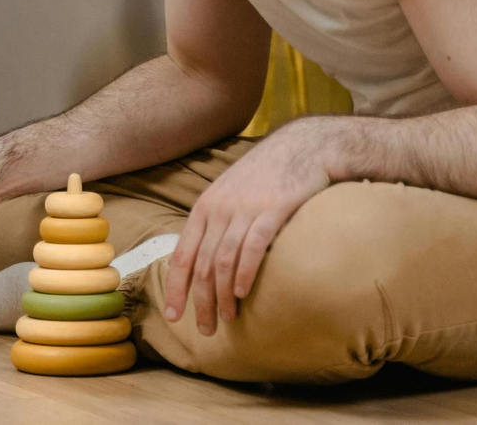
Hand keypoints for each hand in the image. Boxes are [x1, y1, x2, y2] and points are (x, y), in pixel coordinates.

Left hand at [163, 121, 335, 334]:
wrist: (303, 146)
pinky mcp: (273, 209)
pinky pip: (253, 246)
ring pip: (224, 260)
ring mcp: (245, 209)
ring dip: (223, 295)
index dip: (175, 288)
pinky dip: (245, 272)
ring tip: (226, 319)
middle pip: (201, 265)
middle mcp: (220, 209)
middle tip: (205, 329)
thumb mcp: (231, 193)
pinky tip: (244, 292)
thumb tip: (205, 259)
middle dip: (200, 301)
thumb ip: (217, 222)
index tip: (173, 315)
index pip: (182, 254)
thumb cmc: (267, 174)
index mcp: (205, 207)